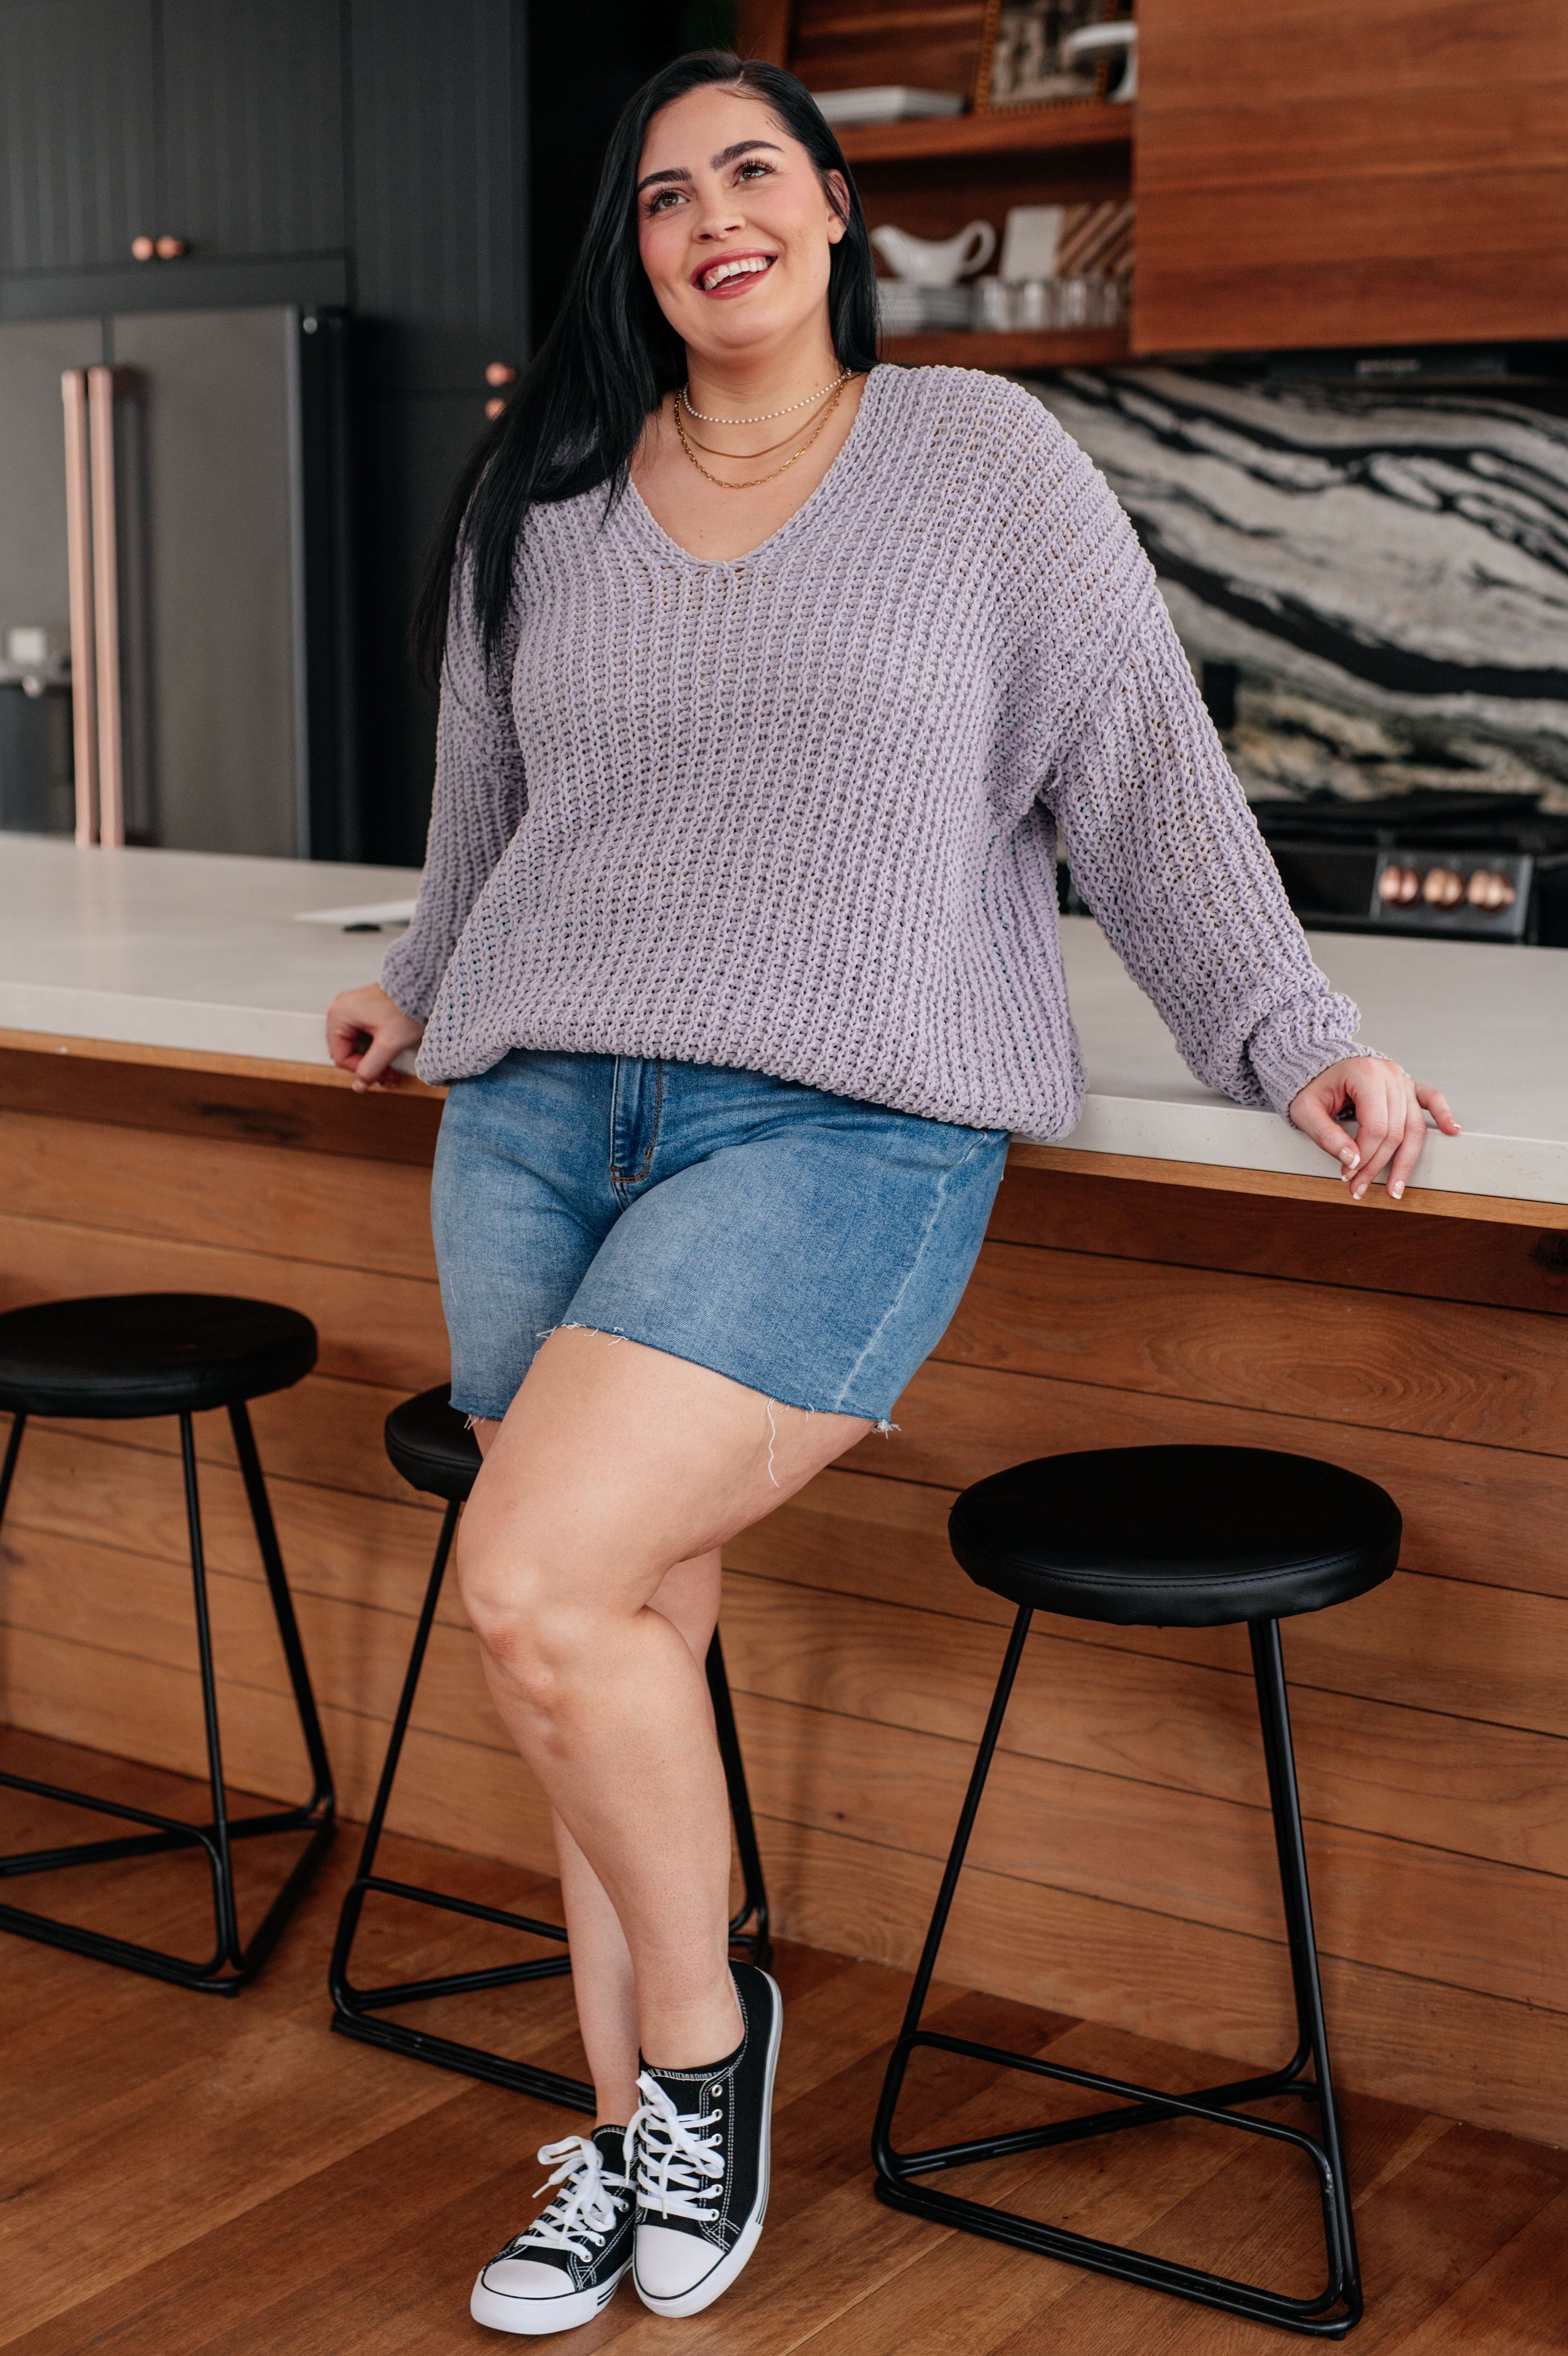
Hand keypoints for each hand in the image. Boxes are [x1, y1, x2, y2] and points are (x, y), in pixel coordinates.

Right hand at [325, 983, 423, 1091]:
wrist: (423, 987)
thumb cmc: (407, 1007)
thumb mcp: (389, 1043)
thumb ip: (371, 1068)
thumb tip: (359, 1085)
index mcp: (339, 1015)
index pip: (341, 1057)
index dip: (360, 1071)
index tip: (381, 1077)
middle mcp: (340, 1009)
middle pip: (346, 1051)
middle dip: (367, 1067)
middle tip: (388, 1075)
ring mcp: (351, 1008)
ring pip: (355, 1045)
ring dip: (371, 1059)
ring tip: (390, 1068)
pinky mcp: (362, 1009)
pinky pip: (361, 1035)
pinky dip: (373, 1047)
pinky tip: (387, 1053)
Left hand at [1289, 1056, 1459, 1201]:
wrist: (1316, 1066)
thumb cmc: (1312, 1086)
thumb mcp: (1305, 1111)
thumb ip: (1326, 1135)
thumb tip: (1353, 1160)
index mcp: (1365, 1074)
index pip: (1376, 1126)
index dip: (1365, 1156)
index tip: (1348, 1173)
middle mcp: (1389, 1074)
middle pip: (1395, 1131)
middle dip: (1378, 1165)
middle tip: (1359, 1187)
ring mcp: (1401, 1079)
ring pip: (1413, 1126)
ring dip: (1405, 1160)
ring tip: (1395, 1188)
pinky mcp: (1407, 1085)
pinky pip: (1431, 1099)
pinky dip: (1442, 1115)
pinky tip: (1451, 1130)